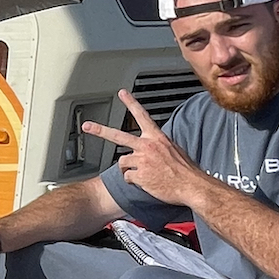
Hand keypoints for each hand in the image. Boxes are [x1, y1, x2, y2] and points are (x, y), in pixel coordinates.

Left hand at [81, 91, 203, 203]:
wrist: (191, 186)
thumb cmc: (186, 171)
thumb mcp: (174, 150)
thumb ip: (159, 146)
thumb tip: (152, 150)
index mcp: (157, 137)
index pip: (141, 115)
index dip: (131, 103)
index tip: (121, 93)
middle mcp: (147, 146)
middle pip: (118, 135)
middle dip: (100, 130)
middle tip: (87, 126)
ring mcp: (142, 160)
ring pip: (123, 163)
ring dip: (129, 170)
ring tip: (144, 175)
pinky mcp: (139, 175)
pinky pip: (128, 178)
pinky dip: (134, 182)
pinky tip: (147, 183)